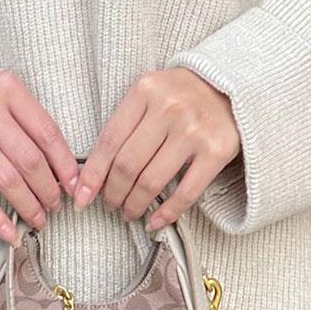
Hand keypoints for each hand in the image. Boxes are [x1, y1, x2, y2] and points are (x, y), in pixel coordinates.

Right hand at [0, 69, 80, 244]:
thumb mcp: (0, 93)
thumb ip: (27, 120)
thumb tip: (62, 167)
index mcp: (7, 88)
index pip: (47, 132)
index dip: (65, 164)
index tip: (75, 186)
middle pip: (30, 160)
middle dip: (49, 190)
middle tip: (56, 206)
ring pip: (7, 179)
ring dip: (28, 205)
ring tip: (39, 219)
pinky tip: (10, 232)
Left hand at [72, 67, 239, 231]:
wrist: (230, 88)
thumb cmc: (180, 95)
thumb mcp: (149, 95)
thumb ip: (124, 125)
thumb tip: (93, 174)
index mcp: (145, 90)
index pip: (109, 141)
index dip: (92, 174)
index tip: (80, 198)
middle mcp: (169, 108)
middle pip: (127, 164)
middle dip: (112, 193)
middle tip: (110, 205)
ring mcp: (194, 130)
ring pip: (152, 181)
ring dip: (135, 205)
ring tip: (129, 212)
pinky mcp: (217, 151)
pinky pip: (186, 192)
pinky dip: (167, 213)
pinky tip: (155, 222)